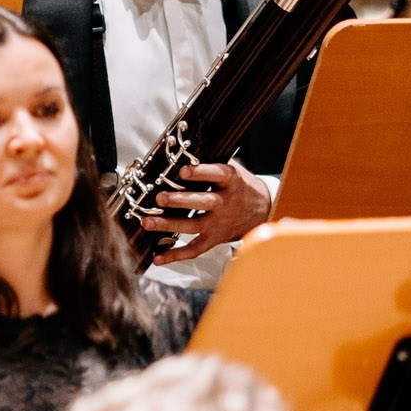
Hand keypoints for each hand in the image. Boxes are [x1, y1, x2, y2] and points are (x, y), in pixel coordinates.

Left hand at [141, 161, 271, 263]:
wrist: (263, 209)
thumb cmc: (239, 186)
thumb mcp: (232, 170)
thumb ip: (210, 163)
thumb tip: (181, 152)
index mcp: (231, 181)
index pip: (218, 174)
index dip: (201, 173)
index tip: (183, 171)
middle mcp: (225, 203)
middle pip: (204, 202)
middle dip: (181, 201)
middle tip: (160, 198)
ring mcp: (219, 223)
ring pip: (193, 226)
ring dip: (169, 225)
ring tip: (147, 222)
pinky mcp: (214, 238)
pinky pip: (194, 249)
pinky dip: (175, 255)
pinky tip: (157, 257)